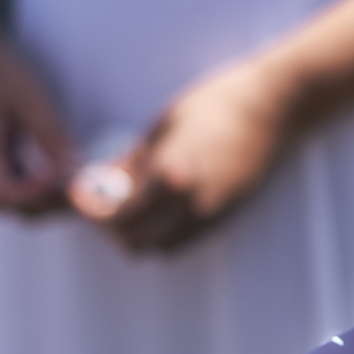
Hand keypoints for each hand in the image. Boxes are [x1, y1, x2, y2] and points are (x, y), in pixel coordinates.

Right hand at [0, 23, 75, 213]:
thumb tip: (77, 167)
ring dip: (52, 202)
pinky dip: (47, 191)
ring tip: (85, 186)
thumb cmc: (1, 72)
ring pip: (19, 206)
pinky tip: (71, 178)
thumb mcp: (29, 96)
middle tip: (89, 191)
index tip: (72, 178)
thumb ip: (51, 132)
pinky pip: (22, 192)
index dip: (41, 193)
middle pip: (13, 208)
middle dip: (52, 204)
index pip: (6, 192)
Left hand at [68, 56, 290, 251]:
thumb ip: (129, 164)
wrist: (275, 107)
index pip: (116, 217)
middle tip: (101, 202)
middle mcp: (192, 205)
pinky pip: (186, 239)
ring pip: (161, 247)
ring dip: (140, 233)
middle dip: (111, 228)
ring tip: (131, 203)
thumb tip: (96, 184)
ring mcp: (214, 214)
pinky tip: (161, 204)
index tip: (78, 197)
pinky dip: (165, 231)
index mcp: (170, 177)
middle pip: (135, 243)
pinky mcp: (229, 216)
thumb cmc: (216, 105)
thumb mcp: (161, 129)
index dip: (90, 212)